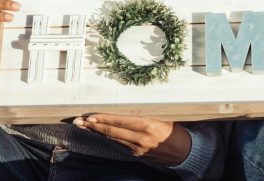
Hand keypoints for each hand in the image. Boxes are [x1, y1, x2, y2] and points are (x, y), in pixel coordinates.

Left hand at [73, 114, 191, 165]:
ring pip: (113, 138)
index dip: (103, 119)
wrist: (186, 152)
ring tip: (83, 127)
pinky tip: (99, 134)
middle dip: (93, 126)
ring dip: (97, 132)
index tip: (90, 116)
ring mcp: (137, 148)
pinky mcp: (137, 154)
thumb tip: (127, 108)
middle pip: (112, 131)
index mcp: (147, 125)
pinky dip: (108, 138)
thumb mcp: (163, 118)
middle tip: (78, 121)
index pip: (120, 121)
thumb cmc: (176, 131)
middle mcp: (140, 138)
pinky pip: (119, 144)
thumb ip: (144, 115)